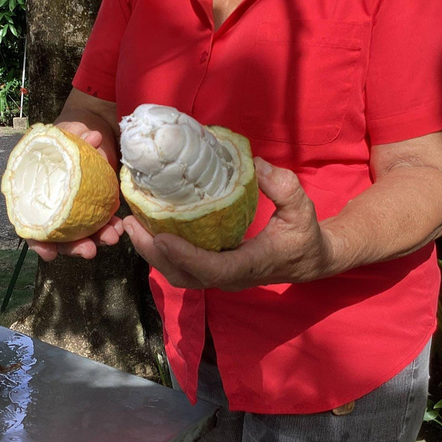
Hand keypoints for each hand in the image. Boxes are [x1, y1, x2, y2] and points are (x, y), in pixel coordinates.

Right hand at [27, 121, 122, 260]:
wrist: (94, 127)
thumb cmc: (73, 129)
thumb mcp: (70, 129)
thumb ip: (75, 135)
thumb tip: (93, 138)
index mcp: (36, 191)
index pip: (33, 225)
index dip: (39, 242)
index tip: (49, 253)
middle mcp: (55, 206)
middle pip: (59, 237)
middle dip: (74, 247)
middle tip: (90, 250)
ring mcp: (76, 209)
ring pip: (82, 234)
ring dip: (96, 239)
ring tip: (112, 237)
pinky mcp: (95, 206)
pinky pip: (100, 222)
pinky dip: (109, 226)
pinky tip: (119, 227)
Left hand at [122, 158, 335, 290]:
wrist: (310, 260)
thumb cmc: (304, 234)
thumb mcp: (302, 207)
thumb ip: (283, 186)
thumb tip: (255, 163)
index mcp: (250, 265)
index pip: (213, 268)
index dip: (186, 256)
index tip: (161, 238)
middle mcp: (230, 277)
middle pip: (184, 276)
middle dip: (154, 254)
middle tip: (130, 225)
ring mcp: (220, 278)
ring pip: (178, 275)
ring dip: (152, 255)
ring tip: (131, 226)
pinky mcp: (213, 271)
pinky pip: (182, 268)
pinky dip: (161, 253)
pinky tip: (148, 229)